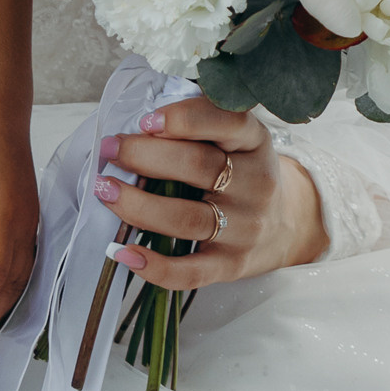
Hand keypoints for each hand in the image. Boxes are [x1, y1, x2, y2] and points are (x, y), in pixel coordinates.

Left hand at [95, 100, 326, 292]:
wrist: (284, 226)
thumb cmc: (241, 173)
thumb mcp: (236, 139)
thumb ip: (199, 125)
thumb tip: (138, 123)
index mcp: (255, 142)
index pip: (228, 122)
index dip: (184, 119)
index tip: (145, 120)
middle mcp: (256, 184)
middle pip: (199, 166)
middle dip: (145, 156)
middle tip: (109, 150)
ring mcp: (245, 228)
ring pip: (187, 219)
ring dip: (138, 206)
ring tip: (105, 190)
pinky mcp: (231, 265)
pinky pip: (190, 271)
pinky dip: (154, 266)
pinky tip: (122, 252)